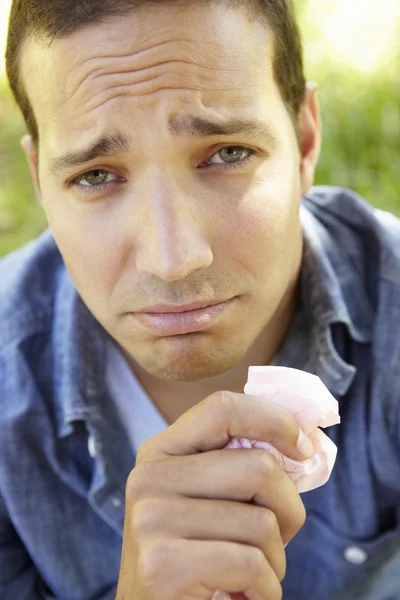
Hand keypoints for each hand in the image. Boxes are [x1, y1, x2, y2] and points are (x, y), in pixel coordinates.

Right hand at [116, 391, 311, 599]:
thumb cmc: (201, 557)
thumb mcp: (212, 500)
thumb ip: (242, 466)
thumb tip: (305, 443)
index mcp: (162, 452)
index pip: (223, 407)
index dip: (275, 420)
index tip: (302, 450)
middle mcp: (149, 478)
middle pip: (258, 466)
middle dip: (288, 510)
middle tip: (273, 540)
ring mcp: (150, 520)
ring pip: (262, 522)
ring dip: (274, 559)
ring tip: (247, 573)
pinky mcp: (161, 566)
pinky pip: (252, 565)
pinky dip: (265, 589)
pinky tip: (241, 595)